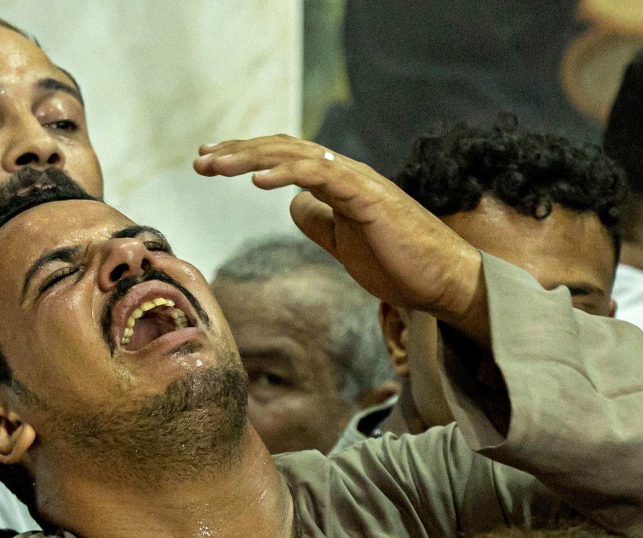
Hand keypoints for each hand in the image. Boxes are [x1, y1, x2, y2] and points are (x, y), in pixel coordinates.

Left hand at [194, 135, 486, 335]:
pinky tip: (258, 179)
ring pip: (296, 156)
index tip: (209, 162)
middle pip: (283, 150)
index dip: (246, 156)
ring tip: (216, 165)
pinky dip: (288, 173)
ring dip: (252, 158)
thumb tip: (292, 204)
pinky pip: (322, 176)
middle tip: (200, 160)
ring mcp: (358, 182)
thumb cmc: (398, 264)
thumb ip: (319, 221)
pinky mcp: (369, 198)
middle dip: (237, 152)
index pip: (284, 158)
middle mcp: (345, 173)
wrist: (443, 283)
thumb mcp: (343, 243)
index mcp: (337, 183)